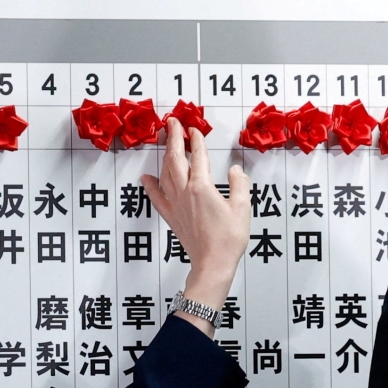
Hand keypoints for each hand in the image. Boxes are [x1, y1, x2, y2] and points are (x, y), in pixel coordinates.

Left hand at [142, 118, 250, 336]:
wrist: (213, 263)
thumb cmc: (229, 239)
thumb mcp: (242, 208)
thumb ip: (240, 185)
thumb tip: (235, 171)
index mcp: (202, 188)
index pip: (198, 157)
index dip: (195, 140)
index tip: (193, 128)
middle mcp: (185, 193)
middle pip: (176, 160)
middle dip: (173, 139)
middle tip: (171, 123)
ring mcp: (175, 205)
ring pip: (165, 174)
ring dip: (164, 155)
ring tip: (162, 141)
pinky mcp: (171, 217)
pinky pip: (157, 198)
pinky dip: (150, 186)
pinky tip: (145, 177)